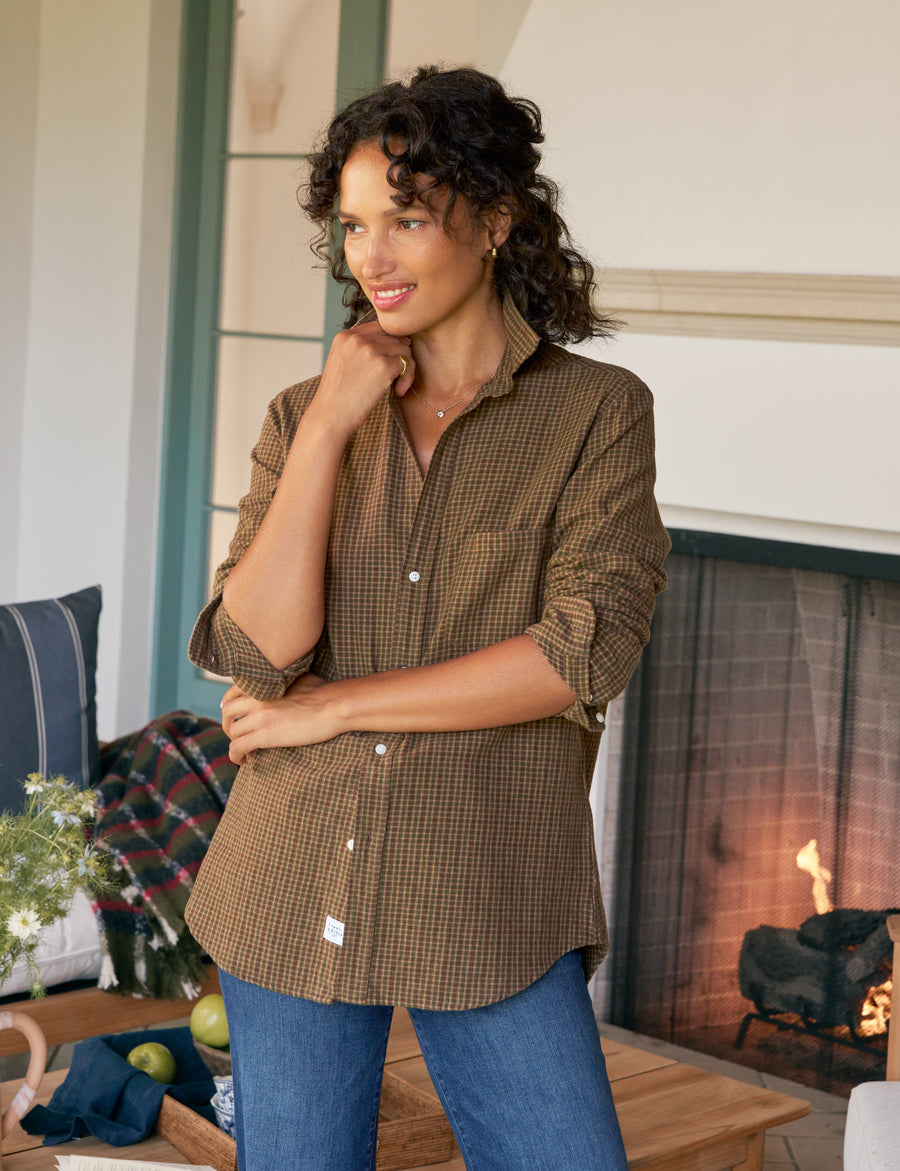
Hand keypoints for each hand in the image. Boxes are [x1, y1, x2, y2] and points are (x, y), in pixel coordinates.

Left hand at [220, 675, 341, 764]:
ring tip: (248, 750)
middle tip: (239, 735)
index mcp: (263, 684)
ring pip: (232, 731)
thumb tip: (283, 685)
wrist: (334, 706)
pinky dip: (236, 756)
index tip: (235, 717)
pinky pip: (237, 748)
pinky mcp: (265, 735)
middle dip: (229, 725)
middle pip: (227, 712)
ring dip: (236, 742)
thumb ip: (281, 681)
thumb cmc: (324, 692)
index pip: (232, 693)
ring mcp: (259, 716)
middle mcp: (257, 698)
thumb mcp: (297, 677)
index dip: (230, 707)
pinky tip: (246, 761)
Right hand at [309, 321, 414, 437]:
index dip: (391, 343)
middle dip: (400, 358)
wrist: (330, 417)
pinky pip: (407, 364)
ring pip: (404, 350)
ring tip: (397, 387)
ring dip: (406, 369)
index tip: (393, 361)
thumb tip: (399, 342)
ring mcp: (370, 350)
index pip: (379, 327)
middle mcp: (357, 338)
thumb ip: (361, 349)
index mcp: (345, 336)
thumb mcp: (342, 363)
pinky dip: (407, 379)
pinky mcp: (383, 365)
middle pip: (394, 338)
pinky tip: (398, 392)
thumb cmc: (338, 397)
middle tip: (396, 379)